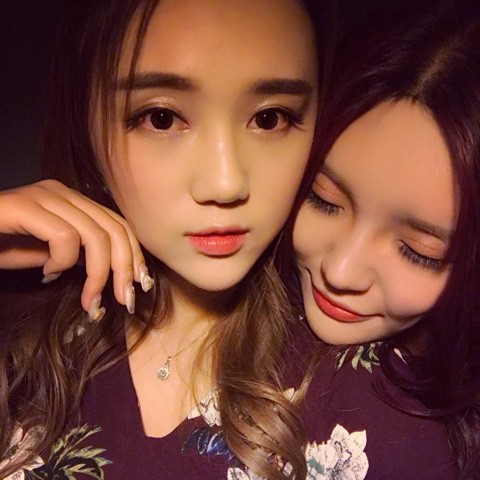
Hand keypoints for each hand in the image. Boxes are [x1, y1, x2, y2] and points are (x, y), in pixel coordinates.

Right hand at [0, 180, 152, 316]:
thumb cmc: (0, 245)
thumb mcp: (48, 256)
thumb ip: (78, 257)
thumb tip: (113, 274)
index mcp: (73, 202)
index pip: (118, 225)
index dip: (134, 256)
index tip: (139, 287)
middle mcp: (63, 193)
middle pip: (114, 229)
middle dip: (125, 269)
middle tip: (123, 301)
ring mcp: (44, 196)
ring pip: (95, 235)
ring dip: (97, 275)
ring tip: (88, 300)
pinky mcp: (24, 206)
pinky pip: (64, 237)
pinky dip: (62, 262)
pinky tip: (47, 274)